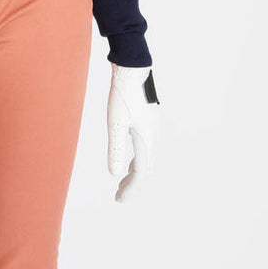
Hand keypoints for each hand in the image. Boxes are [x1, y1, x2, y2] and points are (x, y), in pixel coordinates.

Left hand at [107, 62, 159, 202]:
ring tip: (122, 182)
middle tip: (119, 196)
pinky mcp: (149, 121)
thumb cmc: (122, 94)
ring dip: (135, 173)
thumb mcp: (115, 122)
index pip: (141, 173)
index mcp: (146, 139)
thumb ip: (115, 149)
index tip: (119, 200)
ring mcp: (152, 128)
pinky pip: (146, 148)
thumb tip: (115, 174)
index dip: (131, 189)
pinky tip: (128, 160)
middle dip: (133, 184)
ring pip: (147, 158)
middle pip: (146, 168)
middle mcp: (153, 136)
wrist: (132, 68)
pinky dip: (137, 160)